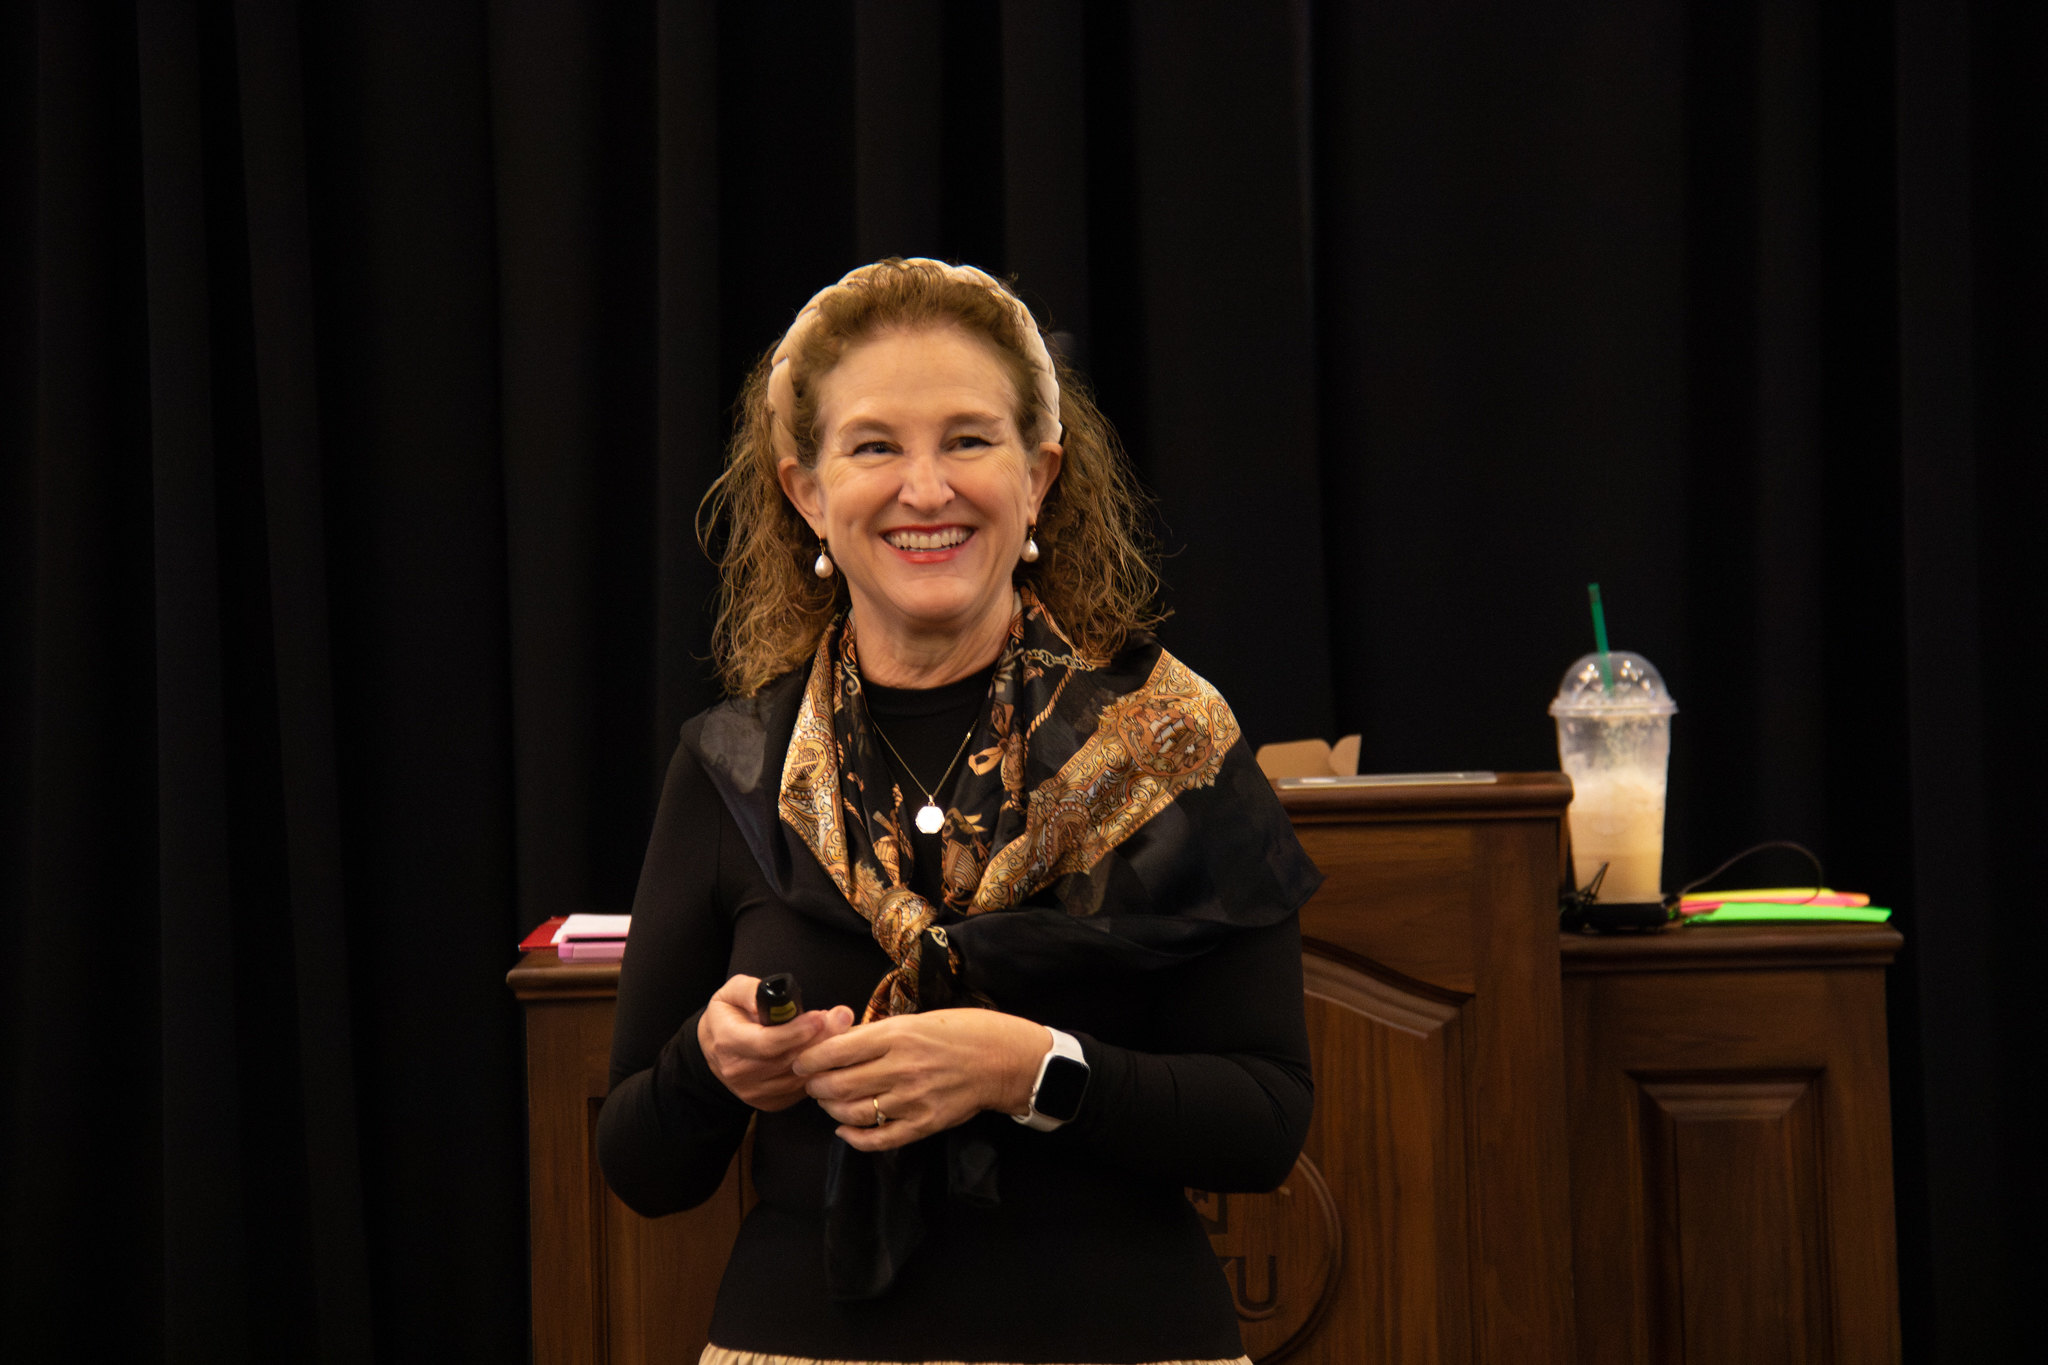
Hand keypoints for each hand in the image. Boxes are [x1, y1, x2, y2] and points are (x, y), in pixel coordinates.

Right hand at [698, 974, 853, 1109]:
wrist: (715, 1048)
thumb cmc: (728, 1015)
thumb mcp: (731, 993)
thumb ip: (750, 991)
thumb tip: (777, 999)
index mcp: (727, 1042)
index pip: (767, 1043)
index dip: (796, 1032)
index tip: (821, 1017)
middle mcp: (738, 1072)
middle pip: (788, 1060)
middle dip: (819, 1039)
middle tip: (842, 1018)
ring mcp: (754, 1092)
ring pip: (798, 1076)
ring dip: (823, 1054)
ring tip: (839, 1030)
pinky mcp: (769, 1102)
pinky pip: (801, 1089)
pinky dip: (818, 1070)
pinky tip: (828, 1050)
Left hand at [792, 1009, 1049, 1151]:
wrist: (1004, 1060)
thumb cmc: (963, 1031)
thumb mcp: (917, 1019)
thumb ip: (877, 1034)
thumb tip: (837, 1042)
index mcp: (897, 1036)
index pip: (835, 1052)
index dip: (809, 1060)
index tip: (801, 1062)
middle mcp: (901, 1068)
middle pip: (837, 1086)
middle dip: (815, 1087)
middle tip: (813, 1085)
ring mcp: (912, 1100)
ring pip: (852, 1114)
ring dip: (831, 1111)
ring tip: (829, 1104)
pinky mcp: (924, 1125)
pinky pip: (878, 1139)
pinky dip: (853, 1139)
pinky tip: (845, 1131)